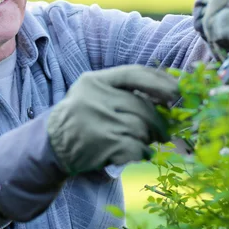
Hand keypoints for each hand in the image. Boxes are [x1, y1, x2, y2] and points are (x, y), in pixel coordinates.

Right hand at [47, 65, 178, 174]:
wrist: (51, 147)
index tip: (177, 92)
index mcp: (94, 81)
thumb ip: (122, 91)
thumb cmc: (81, 119)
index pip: (133, 74)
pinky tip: (136, 154)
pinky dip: (142, 152)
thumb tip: (166, 97)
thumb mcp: (93, 95)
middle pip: (142, 106)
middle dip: (158, 122)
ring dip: (147, 139)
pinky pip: (137, 147)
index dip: (159, 82)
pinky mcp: (104, 144)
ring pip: (142, 128)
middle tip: (164, 133)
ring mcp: (99, 121)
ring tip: (140, 143)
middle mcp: (96, 98)